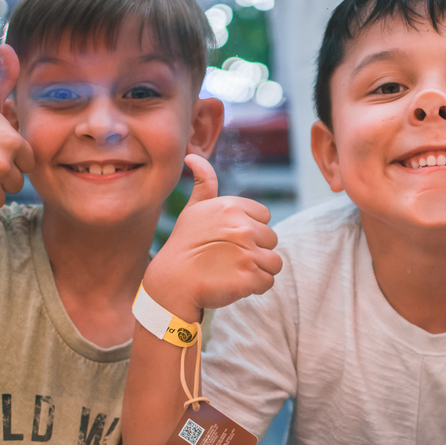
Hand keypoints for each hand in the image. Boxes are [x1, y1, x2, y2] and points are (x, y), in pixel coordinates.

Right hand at [144, 155, 282, 320]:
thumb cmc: (184, 245)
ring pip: (274, 261)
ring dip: (259, 269)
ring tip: (235, 271)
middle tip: (230, 258)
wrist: (171, 283)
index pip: (265, 217)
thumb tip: (192, 157)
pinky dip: (255, 287)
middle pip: (272, 239)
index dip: (250, 231)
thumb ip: (204, 184)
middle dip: (256, 250)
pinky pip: (268, 281)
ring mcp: (247, 253)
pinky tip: (235, 284)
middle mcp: (242, 227)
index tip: (230, 239)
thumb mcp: (193, 210)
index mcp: (231, 207)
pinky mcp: (249, 277)